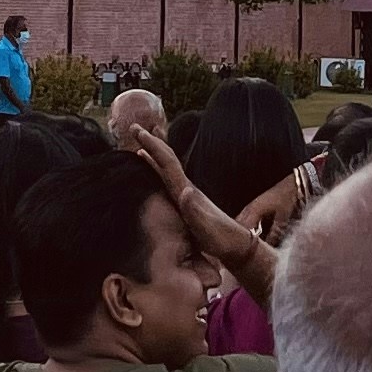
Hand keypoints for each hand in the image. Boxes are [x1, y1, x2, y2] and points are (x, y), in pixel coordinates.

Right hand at [121, 129, 259, 274]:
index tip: (139, 132)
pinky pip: (168, 178)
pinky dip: (158, 167)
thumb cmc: (220, 239)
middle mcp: (186, 188)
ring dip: (154, 152)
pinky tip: (155, 168)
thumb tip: (184, 191)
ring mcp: (187, 193)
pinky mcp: (187, 201)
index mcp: (186, 191)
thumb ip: (195, 211)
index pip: (168, 163)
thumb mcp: (206, 228)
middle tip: (134, 127)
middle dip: (151, 142)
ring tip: (142, 140)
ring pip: (167, 166)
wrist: (236, 244)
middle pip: (167, 159)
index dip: (153, 147)